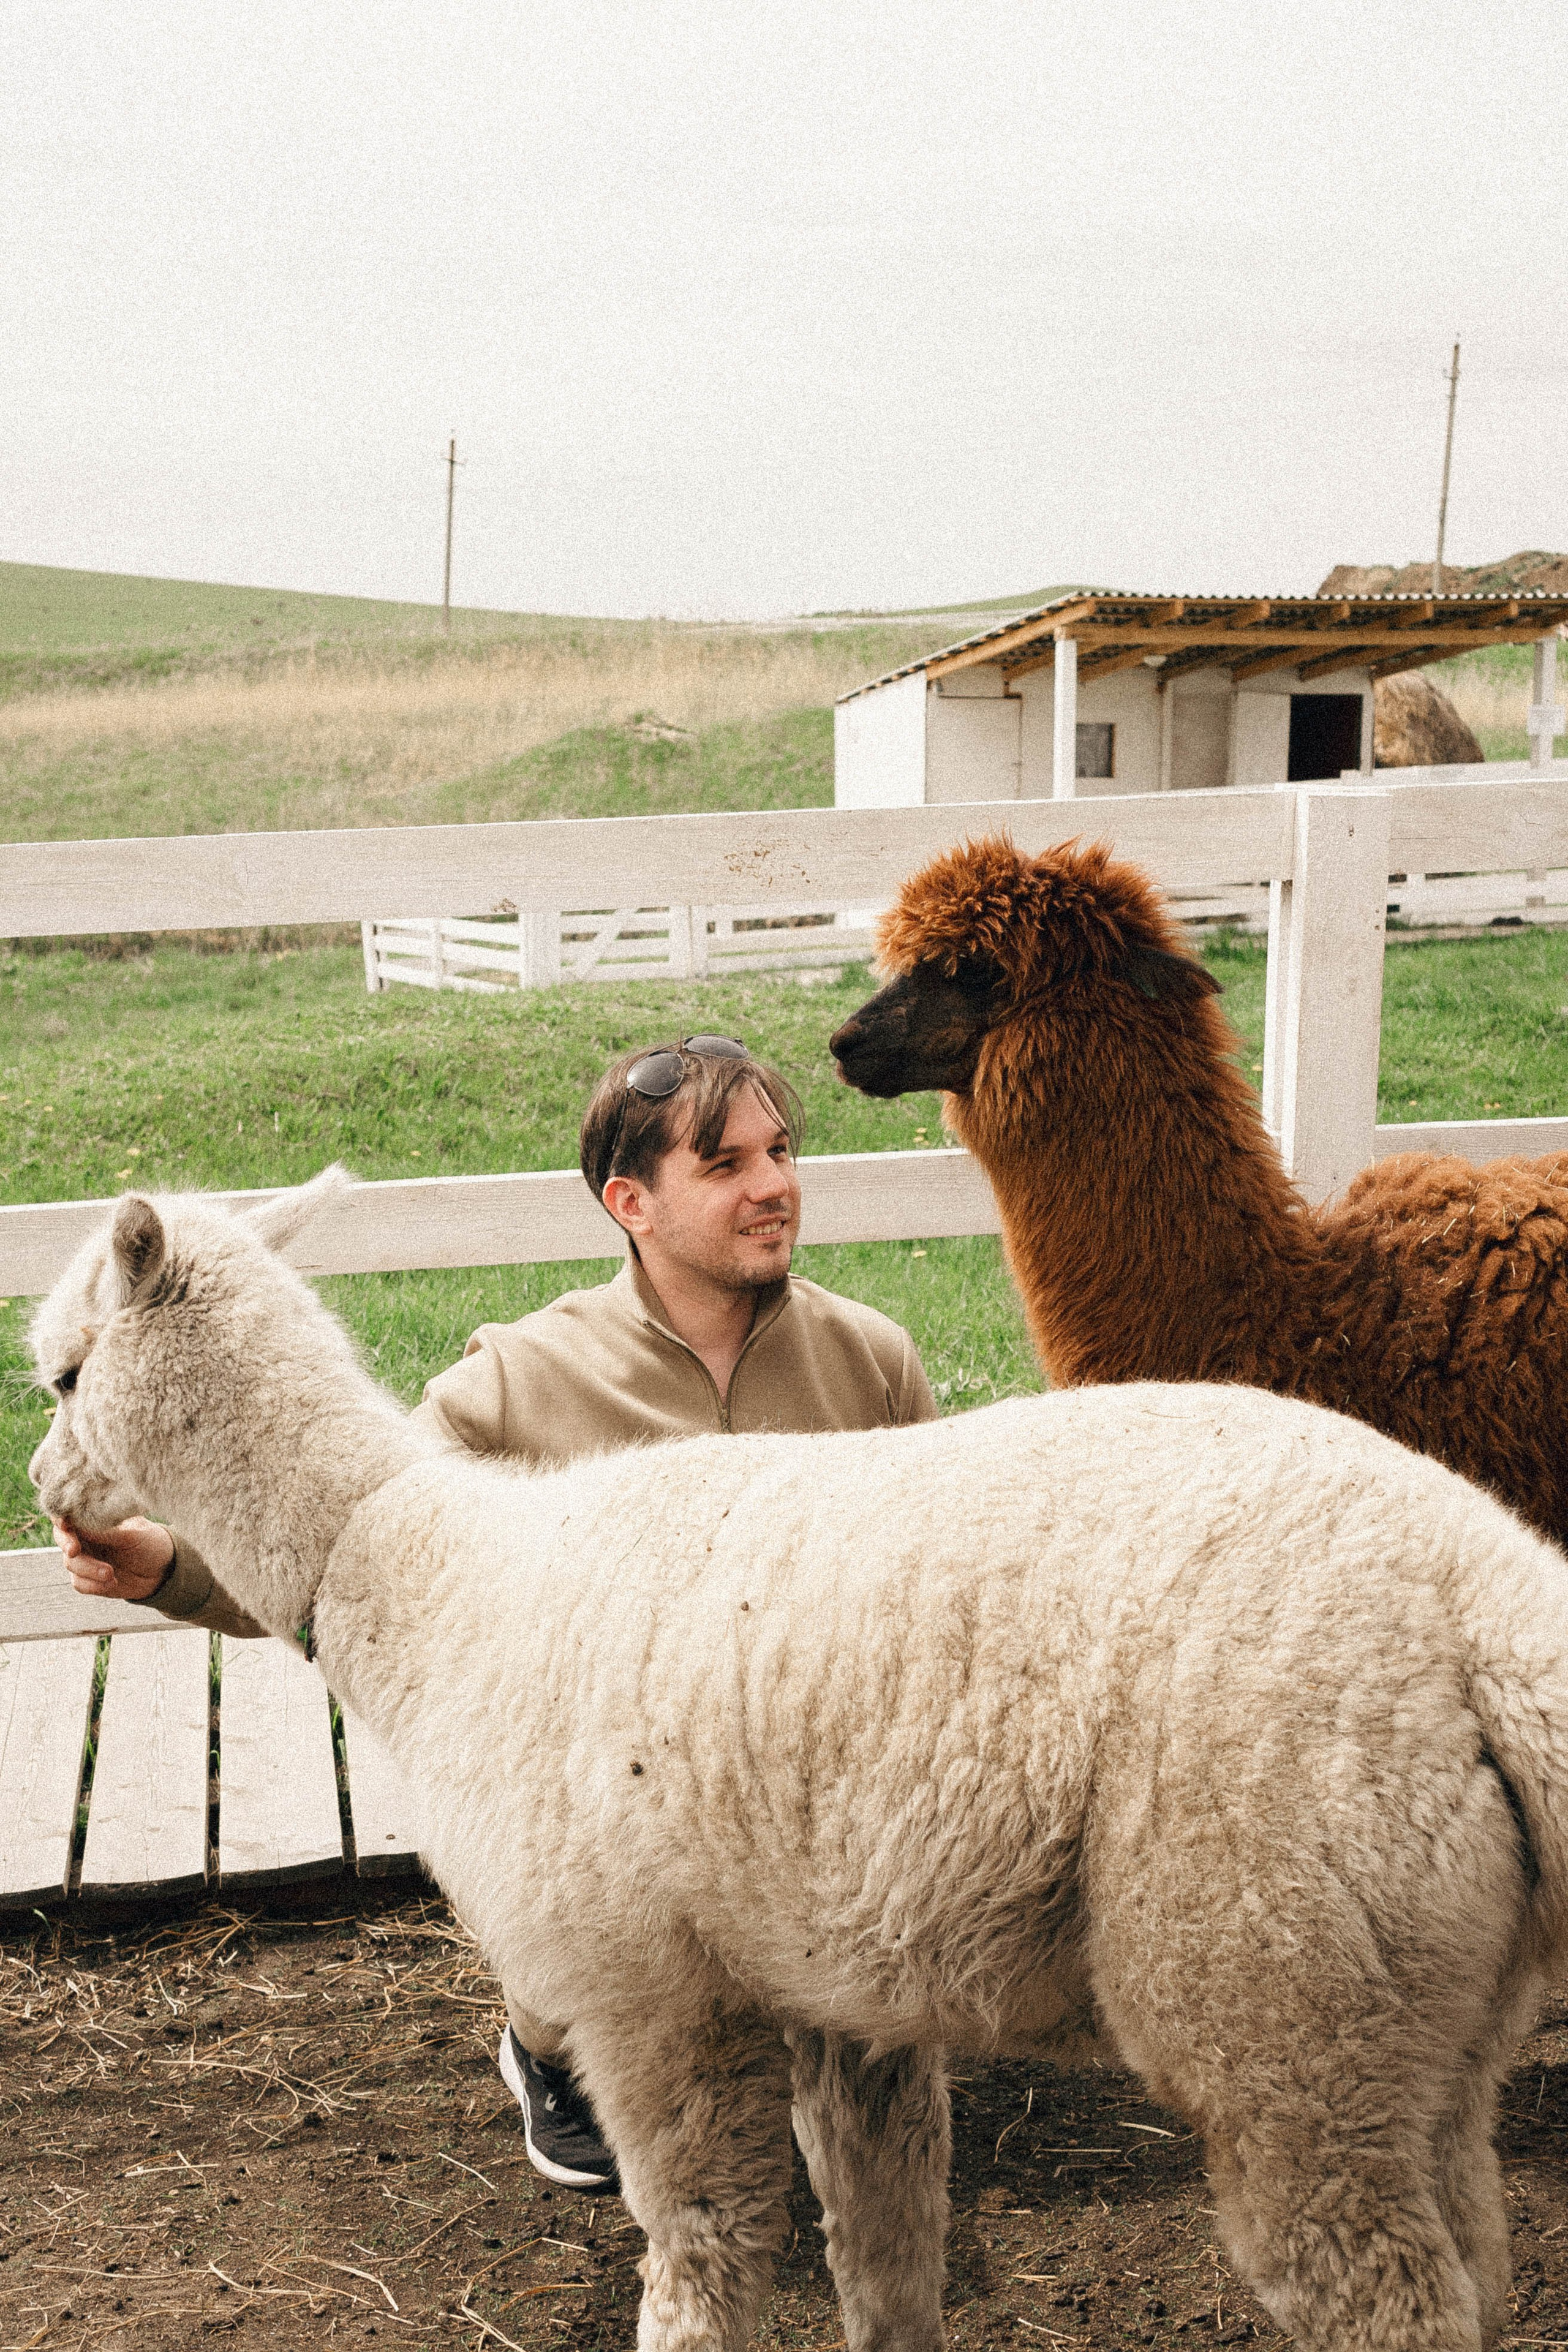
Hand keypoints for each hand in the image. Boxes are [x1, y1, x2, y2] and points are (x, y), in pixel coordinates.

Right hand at [53, 1516, 174, 1601]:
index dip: (61, 1517)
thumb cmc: (149, 1542)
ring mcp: (86, 1558)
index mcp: (95, 1518)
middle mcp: (86, 1537)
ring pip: (70, 1563)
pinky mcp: (89, 1578)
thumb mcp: (132, 1535)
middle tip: (74, 1550)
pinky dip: (93, 1585)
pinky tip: (112, 1583)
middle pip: (62, 1538)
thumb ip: (105, 1531)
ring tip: (110, 1573)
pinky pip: (79, 1583)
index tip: (65, 1524)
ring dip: (89, 1570)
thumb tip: (79, 1523)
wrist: (162, 1570)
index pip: (70, 1513)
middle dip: (67, 1544)